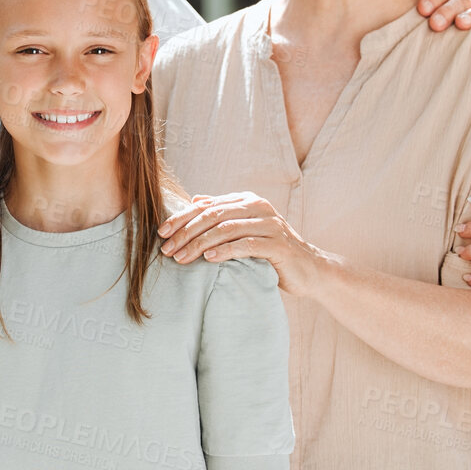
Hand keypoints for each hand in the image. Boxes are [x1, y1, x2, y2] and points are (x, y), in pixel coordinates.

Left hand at [157, 192, 325, 294]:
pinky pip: (246, 245)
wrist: (309, 269)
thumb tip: (196, 199)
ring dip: (199, 244)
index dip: (181, 218)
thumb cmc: (271, 251)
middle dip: (186, 232)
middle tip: (167, 249)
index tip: (161, 233)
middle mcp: (258, 208)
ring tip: (181, 258)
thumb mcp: (245, 229)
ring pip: (226, 229)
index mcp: (246, 201)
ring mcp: (270, 225)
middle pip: (213, 216)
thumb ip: (223, 213)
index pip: (206, 206)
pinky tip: (208, 259)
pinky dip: (225, 251)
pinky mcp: (278, 244)